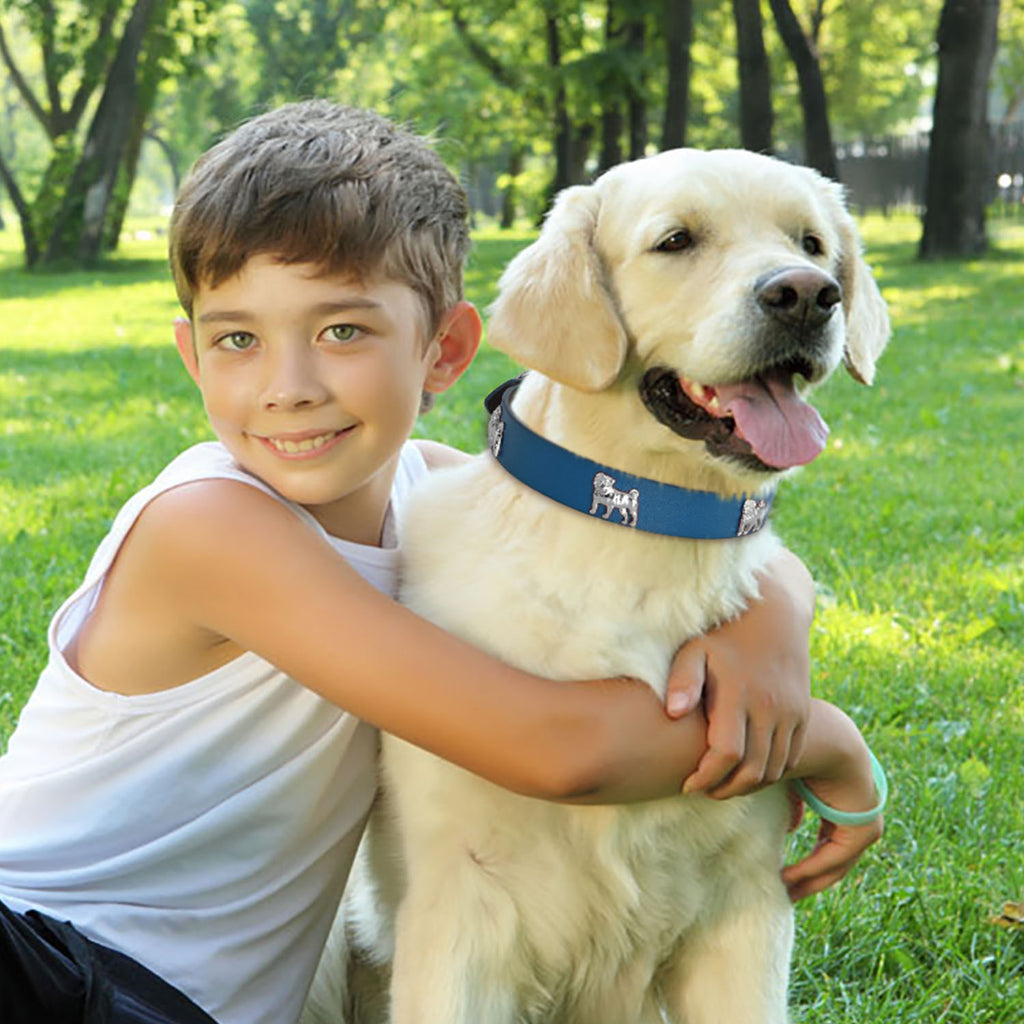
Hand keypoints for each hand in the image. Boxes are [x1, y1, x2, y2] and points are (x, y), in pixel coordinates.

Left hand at [666, 549, 814, 797]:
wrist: (775, 613)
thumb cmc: (723, 633)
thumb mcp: (695, 649)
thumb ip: (683, 680)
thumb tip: (672, 714)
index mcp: (739, 694)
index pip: (725, 754)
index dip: (706, 777)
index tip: (687, 784)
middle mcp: (770, 707)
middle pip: (752, 769)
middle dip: (725, 789)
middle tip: (704, 790)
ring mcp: (791, 712)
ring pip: (774, 769)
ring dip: (748, 785)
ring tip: (722, 784)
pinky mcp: (803, 714)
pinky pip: (791, 758)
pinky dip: (771, 773)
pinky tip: (747, 772)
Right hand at [779, 701, 884, 899]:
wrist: (826, 738)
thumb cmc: (801, 749)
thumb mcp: (788, 779)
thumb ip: (792, 805)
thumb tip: (793, 828)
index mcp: (843, 799)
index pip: (826, 843)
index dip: (803, 864)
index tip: (779, 878)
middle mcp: (859, 812)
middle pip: (832, 857)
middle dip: (807, 878)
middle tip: (782, 894)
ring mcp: (866, 822)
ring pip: (835, 862)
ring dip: (808, 879)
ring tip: (782, 891)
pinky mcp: (865, 828)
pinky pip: (836, 856)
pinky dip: (812, 868)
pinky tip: (787, 877)